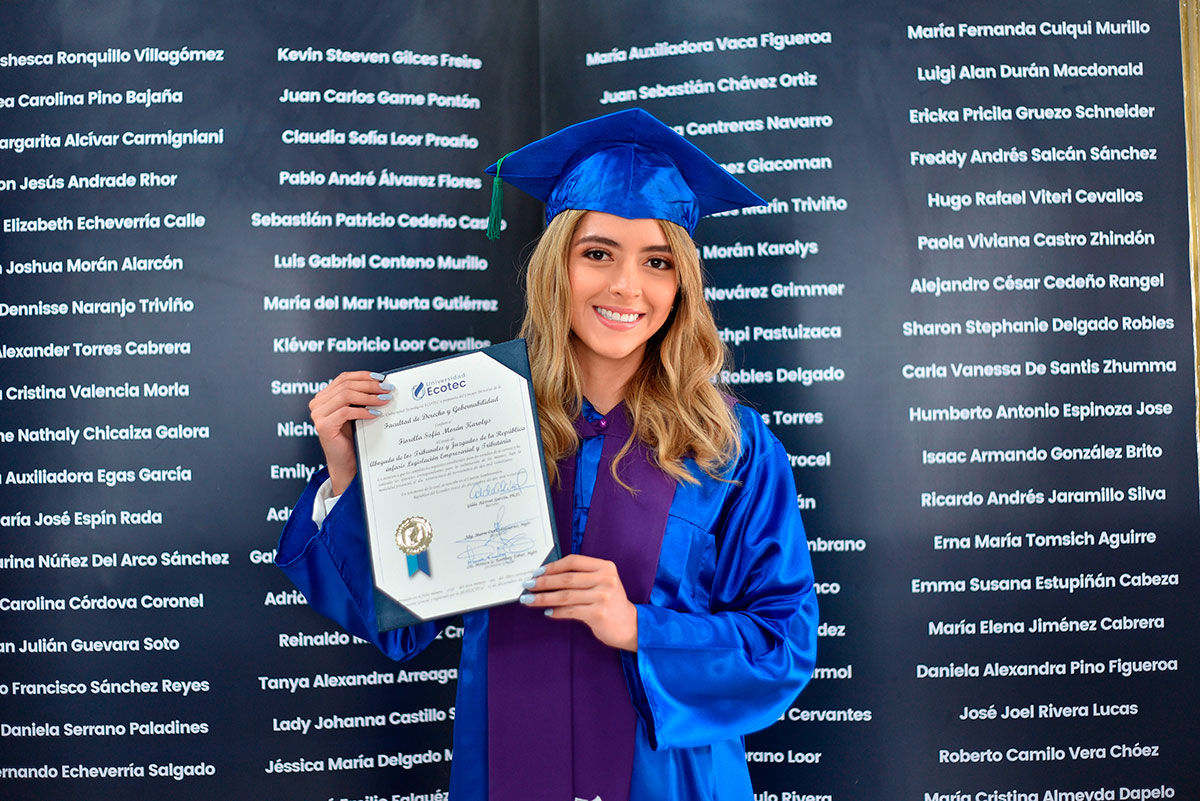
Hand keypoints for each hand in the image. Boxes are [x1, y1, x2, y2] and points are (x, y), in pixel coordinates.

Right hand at [308, 371, 392, 494]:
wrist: (345, 462)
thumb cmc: (352, 437)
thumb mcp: (356, 412)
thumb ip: (361, 397)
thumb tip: (382, 382)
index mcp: (324, 396)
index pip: (344, 378)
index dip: (363, 376)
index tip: (382, 378)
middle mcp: (317, 403)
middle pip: (346, 385)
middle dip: (370, 386)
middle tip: (387, 389)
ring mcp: (318, 414)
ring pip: (346, 396)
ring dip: (369, 397)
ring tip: (384, 400)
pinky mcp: (323, 425)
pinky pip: (346, 412)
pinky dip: (363, 411)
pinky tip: (375, 414)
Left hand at [520, 554, 637, 650]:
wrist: (630, 626)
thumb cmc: (611, 603)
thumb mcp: (602, 582)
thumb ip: (582, 576)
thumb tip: (548, 576)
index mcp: (605, 567)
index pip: (574, 561)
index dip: (553, 566)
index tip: (538, 572)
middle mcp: (606, 580)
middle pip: (567, 578)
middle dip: (544, 582)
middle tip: (527, 585)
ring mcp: (603, 597)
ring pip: (566, 595)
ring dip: (544, 598)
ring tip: (529, 599)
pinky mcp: (598, 613)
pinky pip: (571, 611)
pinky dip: (556, 611)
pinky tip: (546, 612)